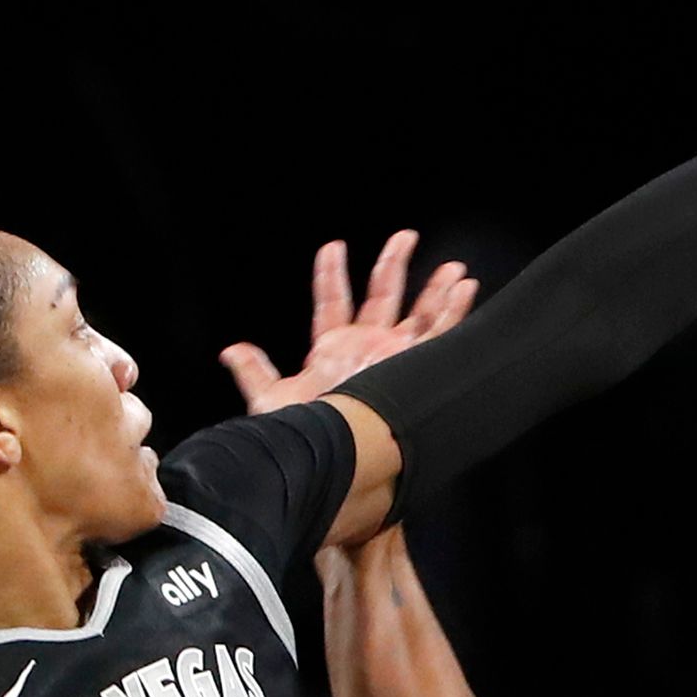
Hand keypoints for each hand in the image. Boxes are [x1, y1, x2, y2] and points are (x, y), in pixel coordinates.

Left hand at [222, 229, 476, 414]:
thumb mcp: (273, 400)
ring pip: (419, 313)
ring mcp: (396, 356)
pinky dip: (455, 310)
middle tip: (406, 237)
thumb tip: (231, 351)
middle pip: (383, 295)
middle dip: (394, 264)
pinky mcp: (417, 367)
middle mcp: (369, 348)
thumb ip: (256, 372)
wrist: (338, 459)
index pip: (332, 302)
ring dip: (435, 288)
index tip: (332, 248)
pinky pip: (440, 334)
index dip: (330, 275)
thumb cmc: (306, 436)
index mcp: (334, 349)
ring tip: (452, 268)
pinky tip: (464, 289)